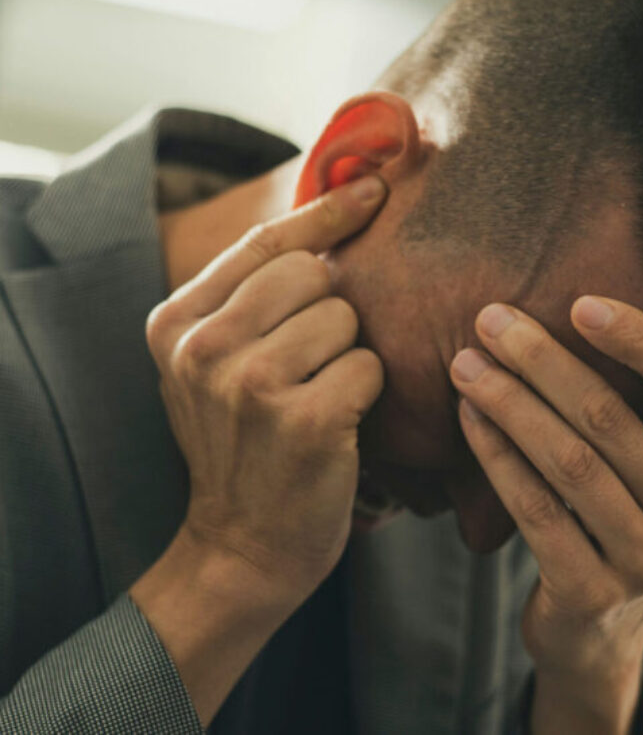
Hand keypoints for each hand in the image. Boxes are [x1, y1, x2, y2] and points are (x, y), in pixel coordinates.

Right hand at [145, 175, 386, 611]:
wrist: (241, 547)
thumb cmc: (244, 442)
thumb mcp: (214, 364)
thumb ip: (248, 295)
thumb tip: (332, 211)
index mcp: (176, 322)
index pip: (264, 241)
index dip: (324, 211)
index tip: (374, 189)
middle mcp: (203, 347)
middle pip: (312, 273)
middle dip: (329, 312)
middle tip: (309, 364)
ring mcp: (250, 384)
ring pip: (344, 317)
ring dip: (347, 355)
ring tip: (317, 395)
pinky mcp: (302, 420)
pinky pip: (368, 366)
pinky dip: (366, 393)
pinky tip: (338, 424)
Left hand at [450, 296, 642, 687]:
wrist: (600, 624)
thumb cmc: (617, 511)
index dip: (641, 339)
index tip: (581, 302)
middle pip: (609, 417)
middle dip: (541, 361)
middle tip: (489, 320)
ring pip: (568, 461)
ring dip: (509, 403)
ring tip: (464, 364)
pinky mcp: (591, 590)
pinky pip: (534, 509)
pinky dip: (496, 456)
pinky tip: (467, 418)